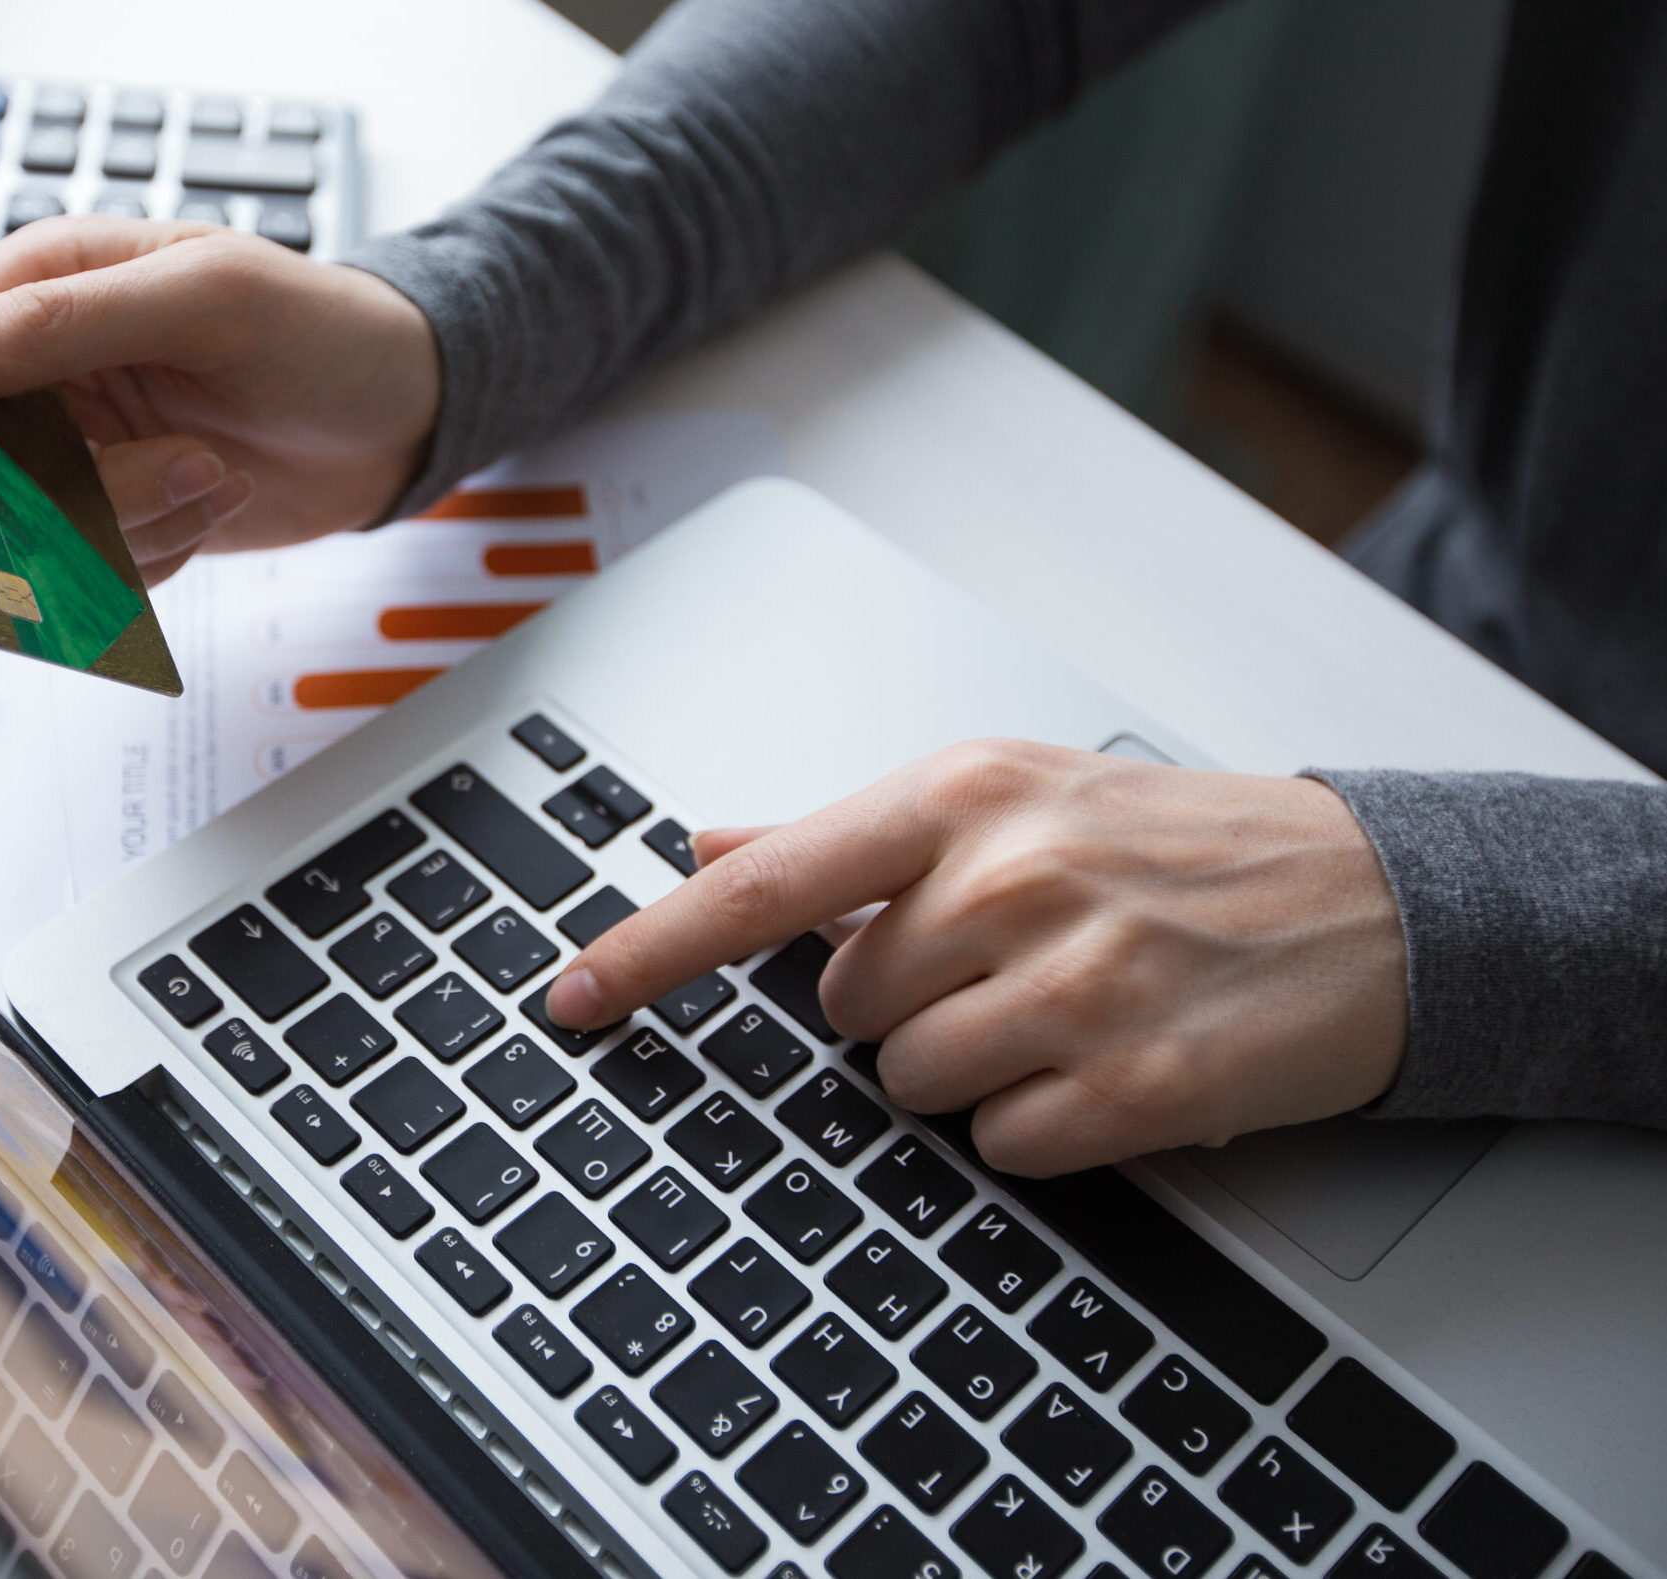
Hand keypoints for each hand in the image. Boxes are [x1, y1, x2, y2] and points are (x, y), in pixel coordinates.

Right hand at [0, 217, 440, 584]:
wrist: (402, 411)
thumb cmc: (322, 327)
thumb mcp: (206, 297)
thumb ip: (62, 319)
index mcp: (41, 283)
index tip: (5, 454)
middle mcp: (41, 372)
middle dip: (68, 492)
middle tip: (173, 461)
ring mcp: (74, 450)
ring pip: (29, 535)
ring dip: (134, 523)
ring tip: (212, 469)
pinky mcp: (112, 517)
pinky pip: (86, 573)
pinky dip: (158, 555)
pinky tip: (213, 499)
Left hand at [544, 740, 1407, 1175]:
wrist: (1367, 898)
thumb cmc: (1172, 842)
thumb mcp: (1004, 795)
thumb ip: (842, 833)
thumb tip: (706, 839)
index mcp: (959, 797)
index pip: (764, 886)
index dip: (650, 951)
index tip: (570, 997)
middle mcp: (1007, 880)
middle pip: (845, 1012)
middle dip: (906, 1005)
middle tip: (1010, 963)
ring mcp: (1074, 984)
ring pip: (909, 1085)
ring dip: (972, 1068)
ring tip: (1067, 1005)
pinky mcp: (1137, 1085)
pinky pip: (1001, 1144)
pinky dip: (1041, 1122)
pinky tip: (1108, 1059)